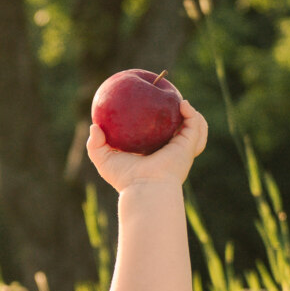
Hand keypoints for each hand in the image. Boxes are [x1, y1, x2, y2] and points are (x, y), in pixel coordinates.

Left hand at [87, 100, 207, 192]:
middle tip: (170, 103)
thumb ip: (95, 144)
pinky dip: (192, 114)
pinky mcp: (188, 146)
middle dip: (181, 119)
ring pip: (195, 129)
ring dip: (193, 116)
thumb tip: (94, 126)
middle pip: (181, 132)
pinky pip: (196, 126)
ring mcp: (181, 148)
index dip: (159, 123)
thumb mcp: (104, 160)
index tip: (151, 105)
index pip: (160, 137)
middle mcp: (170, 151)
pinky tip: (183, 104)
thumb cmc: (124, 178)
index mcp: (154, 154)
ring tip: (182, 103)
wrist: (143, 187)